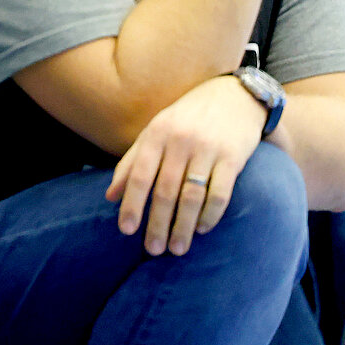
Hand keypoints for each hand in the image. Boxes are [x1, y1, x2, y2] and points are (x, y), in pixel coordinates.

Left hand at [105, 75, 265, 255]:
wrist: (235, 95)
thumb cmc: (187, 118)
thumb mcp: (156, 131)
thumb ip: (132, 162)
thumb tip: (109, 196)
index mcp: (157, 133)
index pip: (139, 175)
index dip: (132, 204)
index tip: (127, 230)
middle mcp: (181, 140)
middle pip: (165, 190)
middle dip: (158, 224)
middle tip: (153, 249)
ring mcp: (208, 148)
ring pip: (192, 196)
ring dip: (183, 226)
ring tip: (177, 249)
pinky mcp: (233, 156)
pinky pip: (220, 193)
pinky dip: (210, 215)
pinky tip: (203, 230)